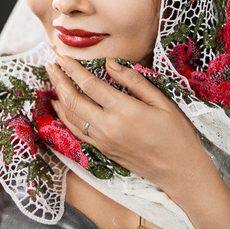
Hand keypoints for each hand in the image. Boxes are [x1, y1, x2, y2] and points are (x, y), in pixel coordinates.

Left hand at [46, 56, 210, 196]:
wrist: (179, 171)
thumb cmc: (176, 133)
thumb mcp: (161, 101)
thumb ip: (133, 81)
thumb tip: (109, 63)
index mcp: (124, 110)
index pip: (90, 85)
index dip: (73, 69)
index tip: (62, 57)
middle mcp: (108, 126)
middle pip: (73, 99)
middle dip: (59, 80)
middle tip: (50, 64)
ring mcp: (102, 140)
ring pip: (71, 116)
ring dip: (59, 96)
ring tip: (52, 79)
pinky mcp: (102, 150)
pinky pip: (76, 131)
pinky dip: (64, 116)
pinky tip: (59, 105)